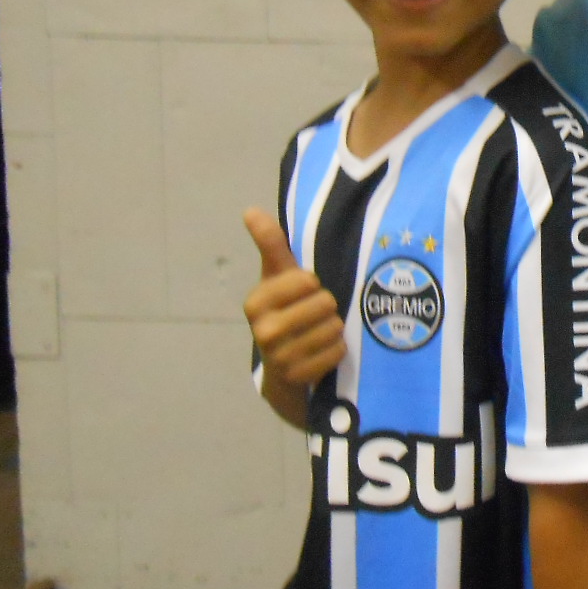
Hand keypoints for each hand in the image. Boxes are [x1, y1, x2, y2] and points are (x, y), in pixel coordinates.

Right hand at [242, 206, 344, 390]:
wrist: (283, 369)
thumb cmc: (284, 311)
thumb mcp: (277, 277)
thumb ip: (270, 244)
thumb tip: (250, 209)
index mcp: (255, 302)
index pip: (308, 280)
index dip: (313, 285)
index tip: (303, 293)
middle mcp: (263, 331)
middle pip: (325, 303)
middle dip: (327, 308)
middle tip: (314, 316)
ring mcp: (279, 358)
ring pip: (333, 327)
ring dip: (334, 329)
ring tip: (318, 333)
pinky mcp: (298, 378)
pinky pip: (337, 352)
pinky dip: (337, 350)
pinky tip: (322, 352)